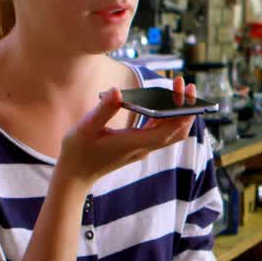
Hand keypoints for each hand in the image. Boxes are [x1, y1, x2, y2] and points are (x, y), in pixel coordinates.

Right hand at [57, 75, 198, 186]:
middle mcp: (144, 147)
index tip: (185, 89)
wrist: (74, 176)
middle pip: (178, 130)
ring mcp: (142, 148)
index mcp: (135, 142)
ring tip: (177, 89)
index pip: (170, 128)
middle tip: (185, 84)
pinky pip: (160, 132)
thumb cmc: (78, 151)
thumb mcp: (87, 127)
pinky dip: (167, 117)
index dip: (182, 109)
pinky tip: (162, 102)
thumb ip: (104, 109)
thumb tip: (117, 91)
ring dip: (178, 112)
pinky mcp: (138, 147)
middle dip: (186, 108)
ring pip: (171, 132)